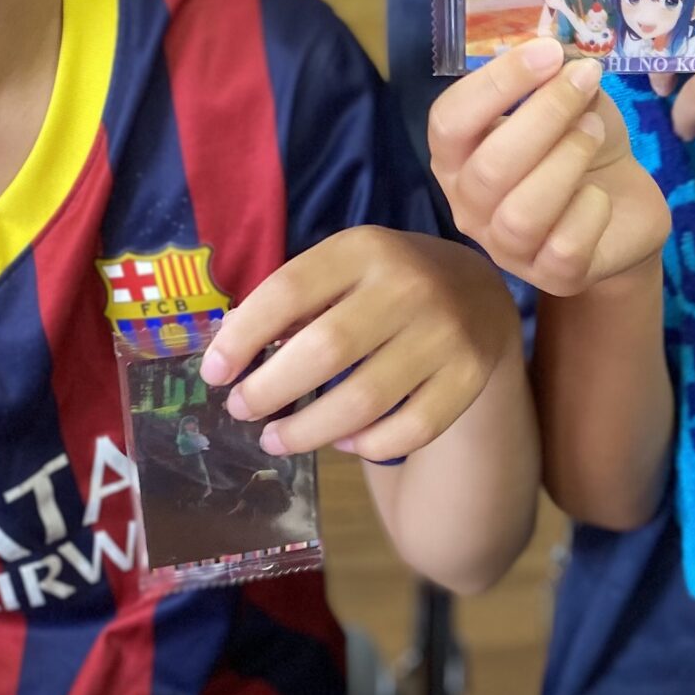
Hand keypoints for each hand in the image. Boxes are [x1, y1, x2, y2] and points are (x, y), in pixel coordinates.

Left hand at [202, 228, 518, 457]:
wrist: (480, 292)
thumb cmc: (386, 285)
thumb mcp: (345, 269)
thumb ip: (294, 302)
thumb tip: (228, 354)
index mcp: (365, 249)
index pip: (289, 291)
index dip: (243, 337)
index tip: (214, 374)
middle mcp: (409, 286)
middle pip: (324, 351)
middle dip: (269, 390)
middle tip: (243, 411)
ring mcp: (446, 333)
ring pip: (364, 401)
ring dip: (308, 431)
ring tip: (277, 439)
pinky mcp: (470, 375)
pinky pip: (411, 429)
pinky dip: (369, 445)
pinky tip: (345, 442)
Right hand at [428, 37, 669, 295]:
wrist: (623, 208)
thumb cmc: (578, 146)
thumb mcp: (570, 103)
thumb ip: (557, 80)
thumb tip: (563, 57)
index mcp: (457, 157)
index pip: (449, 121)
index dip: (497, 83)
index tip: (550, 52)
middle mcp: (469, 206)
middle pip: (488, 168)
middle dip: (545, 115)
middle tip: (585, 82)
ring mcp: (507, 248)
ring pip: (521, 214)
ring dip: (566, 161)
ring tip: (593, 133)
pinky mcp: (554, 276)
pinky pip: (564, 247)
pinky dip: (590, 211)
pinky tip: (600, 195)